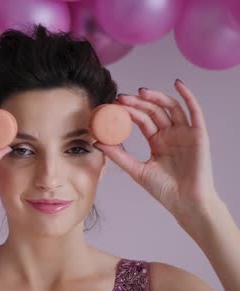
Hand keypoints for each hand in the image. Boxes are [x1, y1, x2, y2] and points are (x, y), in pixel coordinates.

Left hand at [94, 79, 220, 233]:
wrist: (185, 203)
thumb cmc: (164, 190)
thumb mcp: (136, 170)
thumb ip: (117, 155)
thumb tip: (95, 142)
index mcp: (157, 141)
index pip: (142, 120)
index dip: (129, 111)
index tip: (113, 105)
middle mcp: (171, 134)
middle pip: (154, 111)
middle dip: (138, 103)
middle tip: (121, 98)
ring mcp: (184, 133)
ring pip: (170, 108)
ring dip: (156, 97)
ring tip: (140, 92)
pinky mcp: (198, 134)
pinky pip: (194, 112)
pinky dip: (187, 96)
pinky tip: (177, 84)